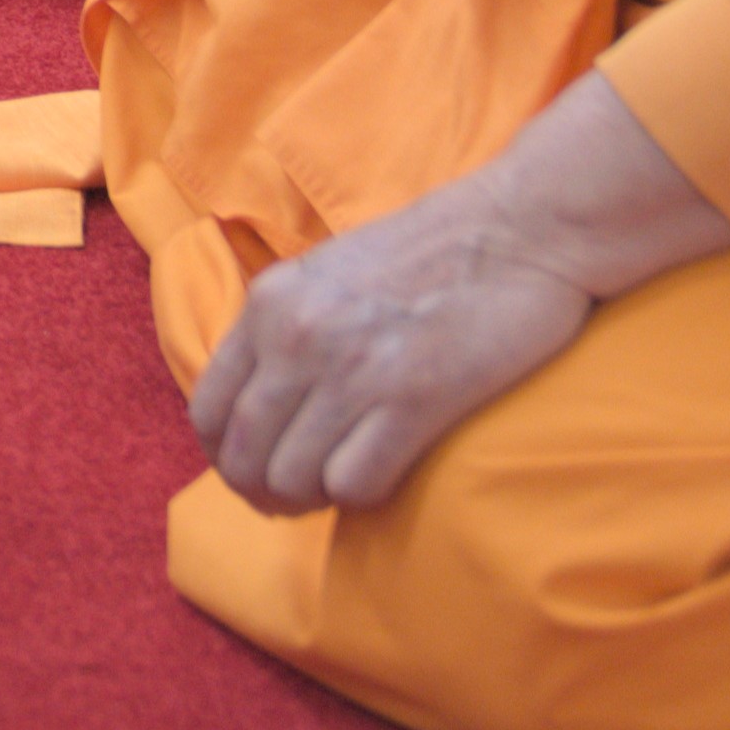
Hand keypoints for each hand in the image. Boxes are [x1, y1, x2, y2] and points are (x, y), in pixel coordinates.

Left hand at [184, 85, 729, 514]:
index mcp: (271, 301)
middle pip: (244, 455)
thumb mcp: (327, 273)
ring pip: (292, 479)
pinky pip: (353, 484)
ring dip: (314, 497)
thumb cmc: (431, 253)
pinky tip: (385, 470)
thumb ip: (286, 327)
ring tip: (342, 482)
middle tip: (297, 499)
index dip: (226, 455)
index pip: (209, 408)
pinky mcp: (411, 400)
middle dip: (264, 492)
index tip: (255, 469)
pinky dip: (362, 493)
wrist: (519, 230)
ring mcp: (351, 369)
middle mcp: (298, 336)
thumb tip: (263, 402)